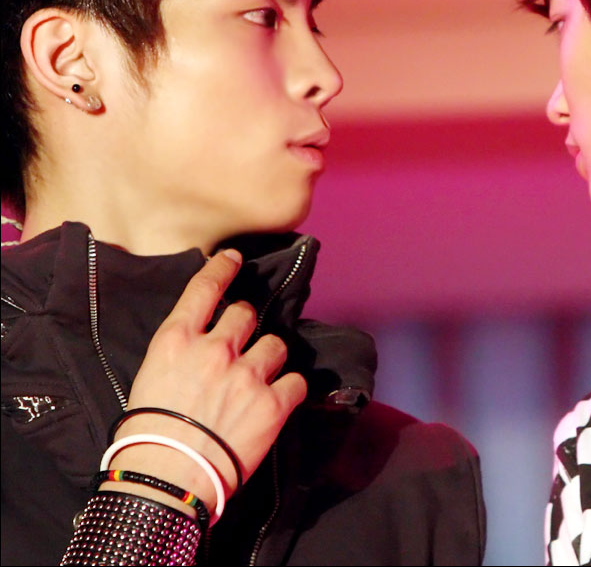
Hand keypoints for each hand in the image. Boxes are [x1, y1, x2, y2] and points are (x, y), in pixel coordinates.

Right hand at [101, 250, 306, 515]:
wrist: (164, 478)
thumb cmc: (147, 436)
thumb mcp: (149, 378)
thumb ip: (180, 353)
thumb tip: (199, 347)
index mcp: (176, 341)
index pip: (204, 289)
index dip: (221, 269)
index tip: (232, 258)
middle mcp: (215, 349)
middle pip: (245, 314)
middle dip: (246, 325)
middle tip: (241, 345)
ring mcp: (247, 375)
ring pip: (275, 344)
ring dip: (270, 357)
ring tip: (258, 379)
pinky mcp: (273, 403)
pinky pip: (296, 381)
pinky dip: (289, 390)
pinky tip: (278, 401)